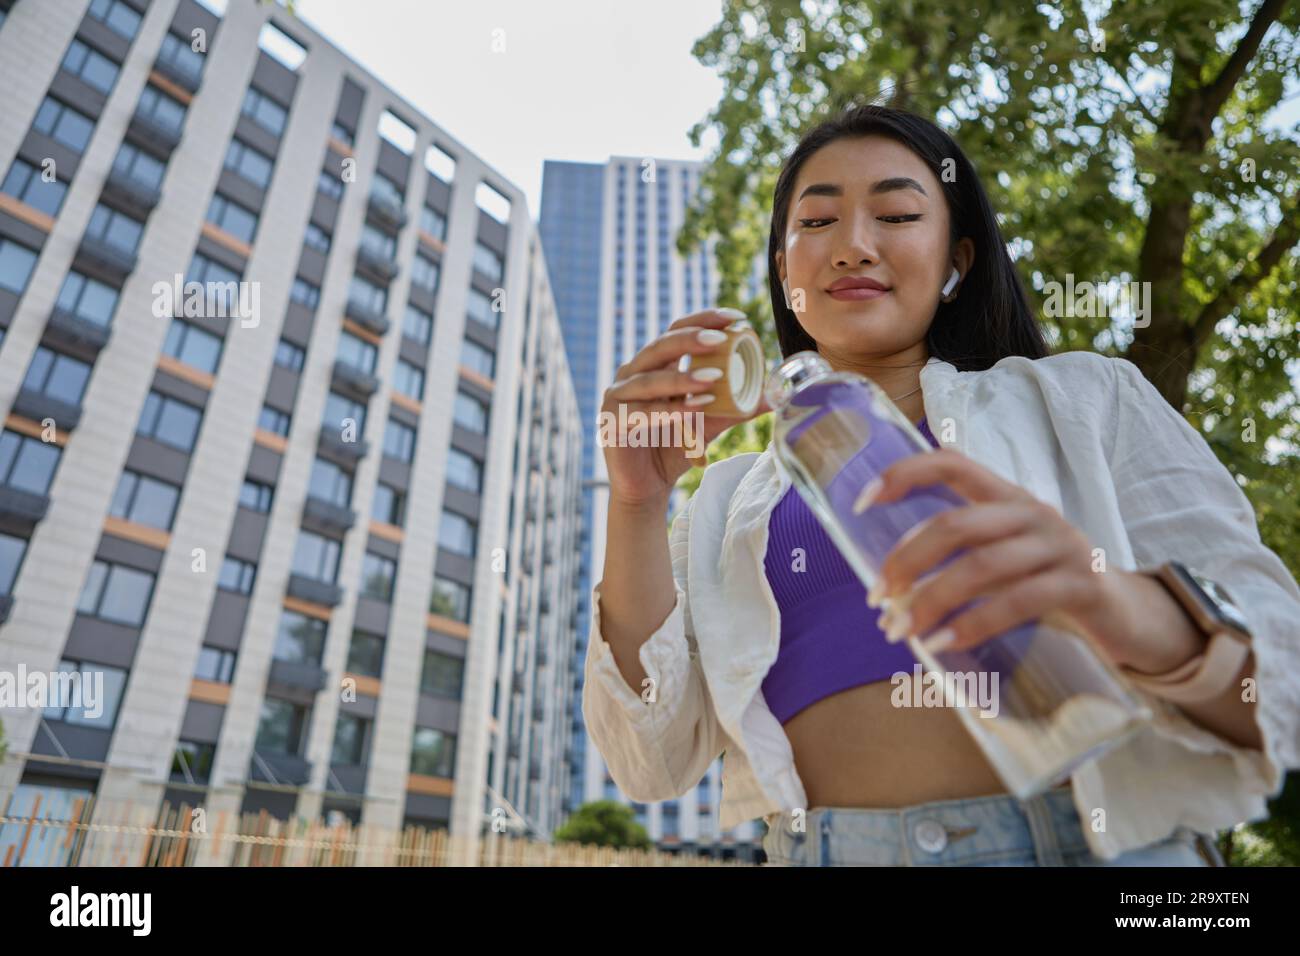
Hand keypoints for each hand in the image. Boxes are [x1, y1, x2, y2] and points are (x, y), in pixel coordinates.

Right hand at [599, 309, 770, 508]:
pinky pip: (643, 413)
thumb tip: (773, 397)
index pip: (676, 331)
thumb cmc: (674, 448)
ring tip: (714, 378)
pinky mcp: (612, 422)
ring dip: (683, 378)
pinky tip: (694, 409)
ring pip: (651, 380)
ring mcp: (619, 397)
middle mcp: (634, 374)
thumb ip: (735, 408)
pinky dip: (669, 410)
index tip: (735, 318)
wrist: (648, 486)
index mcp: (656, 366)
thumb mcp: (709, 423)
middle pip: (660, 347)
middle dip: (690, 340)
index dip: (703, 320)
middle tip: (720, 339)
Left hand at [865, 448, 1143, 664]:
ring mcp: (1061, 547)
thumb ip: (961, 558)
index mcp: (1008, 498)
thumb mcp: (1006, 558)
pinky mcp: (1082, 586)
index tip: (861, 502)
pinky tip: (943, 643)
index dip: (905, 474)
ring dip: (932, 599)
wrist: (1130, 616)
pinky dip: (974, 624)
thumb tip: (890, 594)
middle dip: (907, 561)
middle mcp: (1034, 513)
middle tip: (878, 599)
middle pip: (956, 525)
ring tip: (901, 631)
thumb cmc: (1048, 585)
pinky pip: (1018, 602)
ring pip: (982, 566)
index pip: (953, 463)